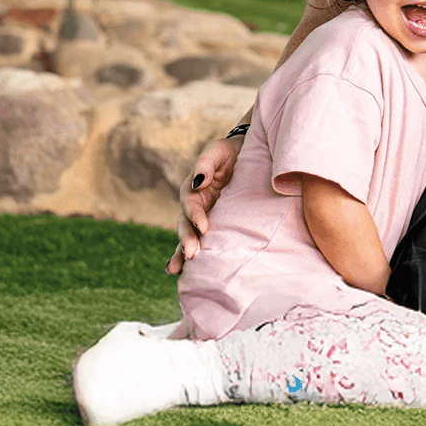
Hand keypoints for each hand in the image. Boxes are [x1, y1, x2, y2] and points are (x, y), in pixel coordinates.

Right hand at [166, 134, 242, 274]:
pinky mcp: (213, 228)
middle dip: (186, 239)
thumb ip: (207, 163)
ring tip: (177, 269)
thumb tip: (198, 179)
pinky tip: (184, 274)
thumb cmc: (231, 153)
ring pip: (189, 236)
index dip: (194, 213)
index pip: (189, 202)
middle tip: (190, 254)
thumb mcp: (218, 151)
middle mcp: (195, 205)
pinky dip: (191, 257)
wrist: (249, 157)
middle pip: (185, 223)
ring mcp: (203, 218)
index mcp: (194, 187)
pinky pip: (201, 242)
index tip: (204, 226)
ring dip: (182, 252)